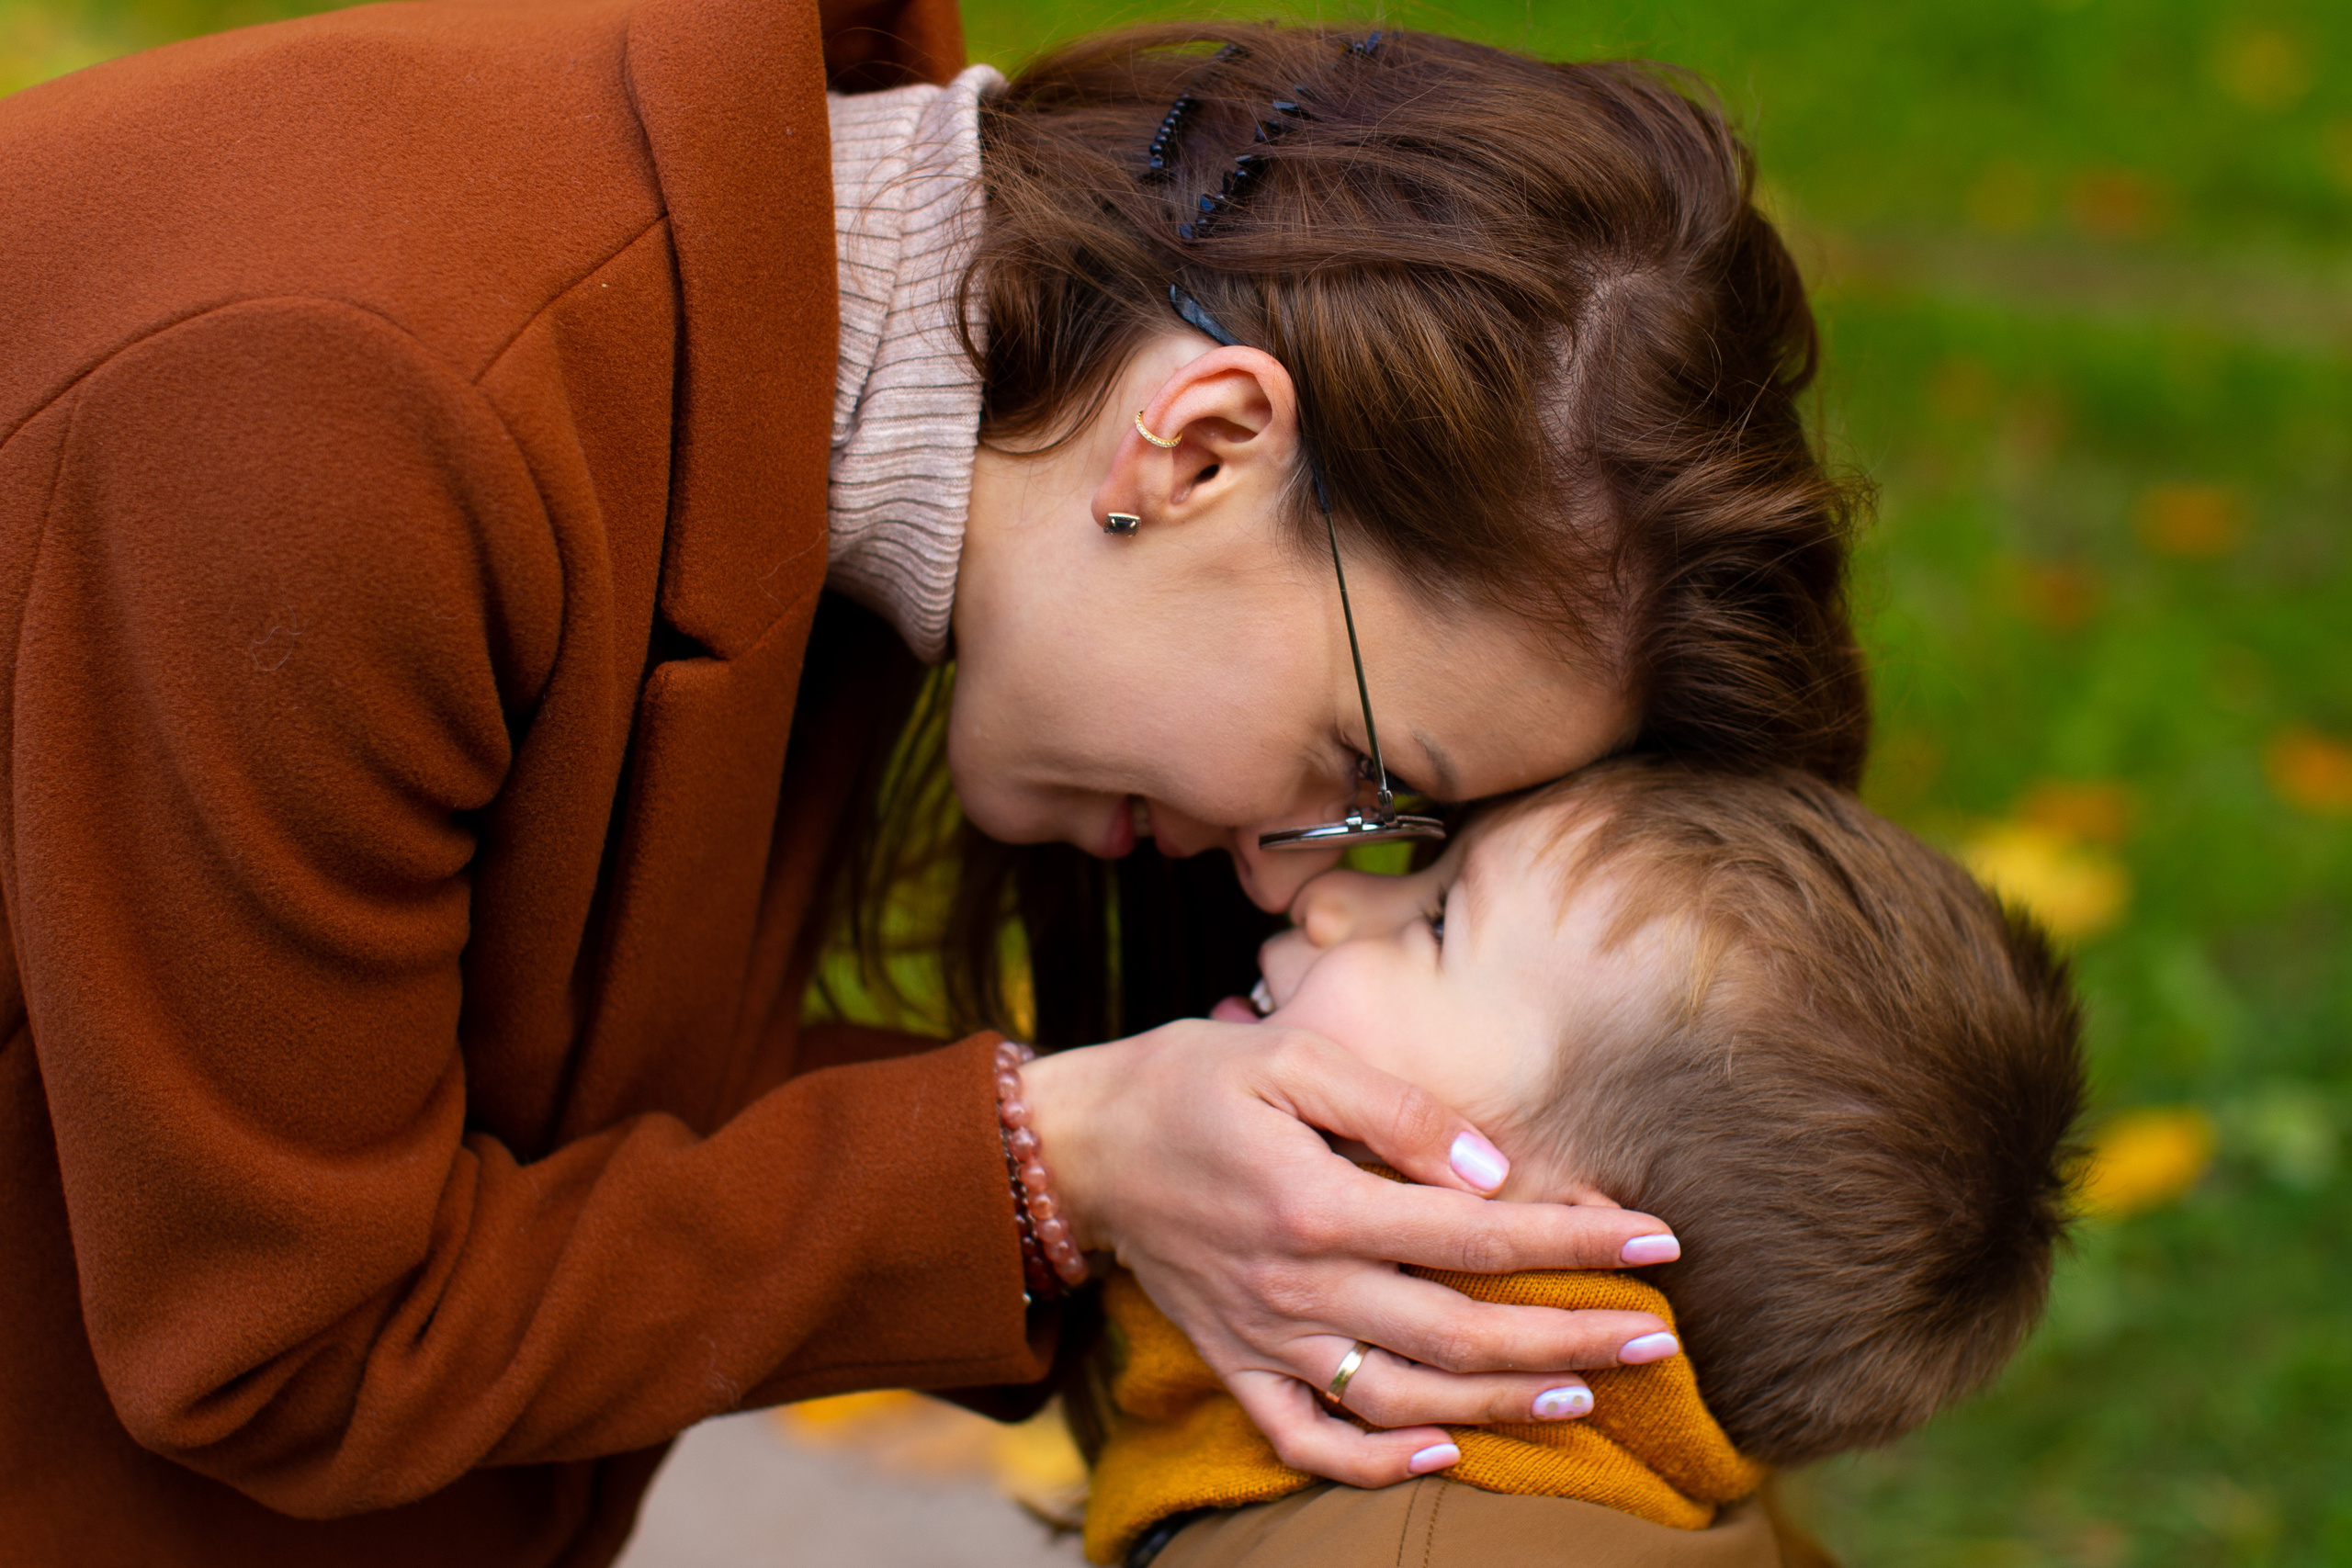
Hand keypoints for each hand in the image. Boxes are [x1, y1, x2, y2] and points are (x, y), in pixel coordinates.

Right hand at [1019, 1021, 1682, 1487]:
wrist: (1078, 1146)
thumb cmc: (1189, 1081)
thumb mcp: (1289, 1055)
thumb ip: (1394, 1109)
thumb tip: (1490, 1169)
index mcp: (1318, 1202)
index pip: (1478, 1236)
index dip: (1577, 1241)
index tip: (1658, 1241)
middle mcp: (1298, 1284)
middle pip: (1460, 1331)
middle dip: (1570, 1337)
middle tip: (1658, 1338)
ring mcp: (1265, 1335)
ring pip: (1402, 1397)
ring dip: (1500, 1405)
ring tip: (1582, 1394)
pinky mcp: (1235, 1363)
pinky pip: (1307, 1437)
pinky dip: (1376, 1464)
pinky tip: (1444, 1459)